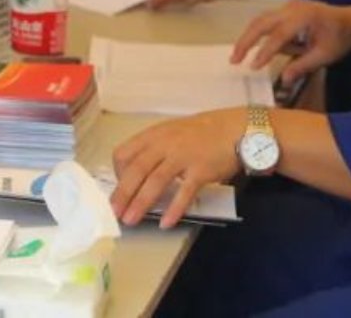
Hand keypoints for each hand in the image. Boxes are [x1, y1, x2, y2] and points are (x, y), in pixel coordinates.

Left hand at [110, 108, 244, 227]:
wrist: (236, 129)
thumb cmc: (203, 133)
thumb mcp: (172, 133)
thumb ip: (156, 149)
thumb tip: (139, 175)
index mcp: (154, 135)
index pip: (124, 153)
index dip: (117, 174)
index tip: (118, 190)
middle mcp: (165, 144)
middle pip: (136, 169)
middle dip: (123, 193)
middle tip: (114, 213)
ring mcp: (183, 156)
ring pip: (156, 181)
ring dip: (141, 202)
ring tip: (131, 220)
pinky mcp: (201, 170)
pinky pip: (184, 192)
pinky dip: (174, 208)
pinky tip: (166, 223)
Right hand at [230, 0, 350, 83]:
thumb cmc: (340, 38)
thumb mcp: (325, 56)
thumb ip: (303, 66)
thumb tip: (283, 80)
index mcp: (304, 17)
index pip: (279, 35)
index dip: (265, 51)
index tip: (253, 66)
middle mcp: (292, 8)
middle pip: (262, 22)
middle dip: (246, 40)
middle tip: (234, 60)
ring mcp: (288, 6)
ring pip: (261, 19)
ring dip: (249, 37)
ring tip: (239, 56)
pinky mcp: (286, 10)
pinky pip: (268, 20)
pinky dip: (259, 33)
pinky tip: (259, 49)